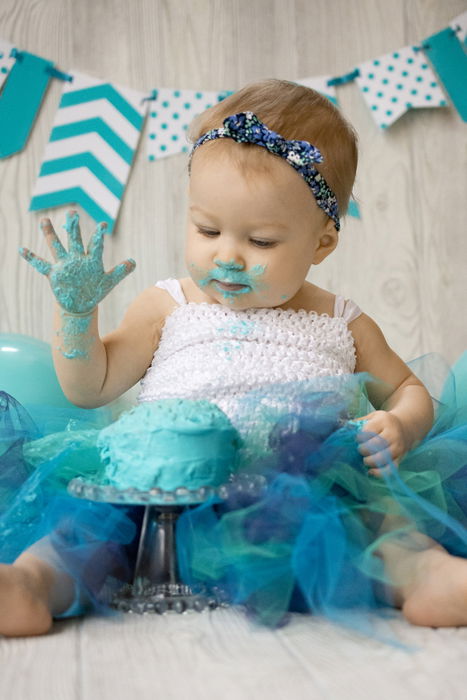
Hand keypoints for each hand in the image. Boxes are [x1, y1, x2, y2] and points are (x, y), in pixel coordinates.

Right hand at [19, 211, 135, 314]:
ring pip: (56, 247)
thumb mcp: (109, 282)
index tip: (102, 224)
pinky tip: (22, 249)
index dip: (98, 236)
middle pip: (74, 240)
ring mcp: (64, 265)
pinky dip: (31, 258)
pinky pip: (41, 265)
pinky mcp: (55, 274)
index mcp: (91, 260)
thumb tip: (134, 262)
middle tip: (72, 213)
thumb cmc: (95, 290)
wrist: (81, 304)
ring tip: (44, 220)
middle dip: (73, 227)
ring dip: (50, 234)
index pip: (95, 245)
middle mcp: (76, 259)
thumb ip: (120, 271)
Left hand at [354, 410, 406, 475]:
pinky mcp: (399, 459)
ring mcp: (398, 448)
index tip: (357, 439)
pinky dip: (379, 473)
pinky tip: (370, 472)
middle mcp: (393, 434)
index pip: (368, 431)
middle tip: (360, 449)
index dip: (359, 437)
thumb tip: (345, 429)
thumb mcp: (372, 417)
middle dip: (363, 449)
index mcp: (384, 421)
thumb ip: (359, 422)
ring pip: (383, 458)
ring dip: (370, 461)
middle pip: (375, 445)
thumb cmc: (383, 423)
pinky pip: (390, 469)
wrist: (405, 428)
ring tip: (365, 459)